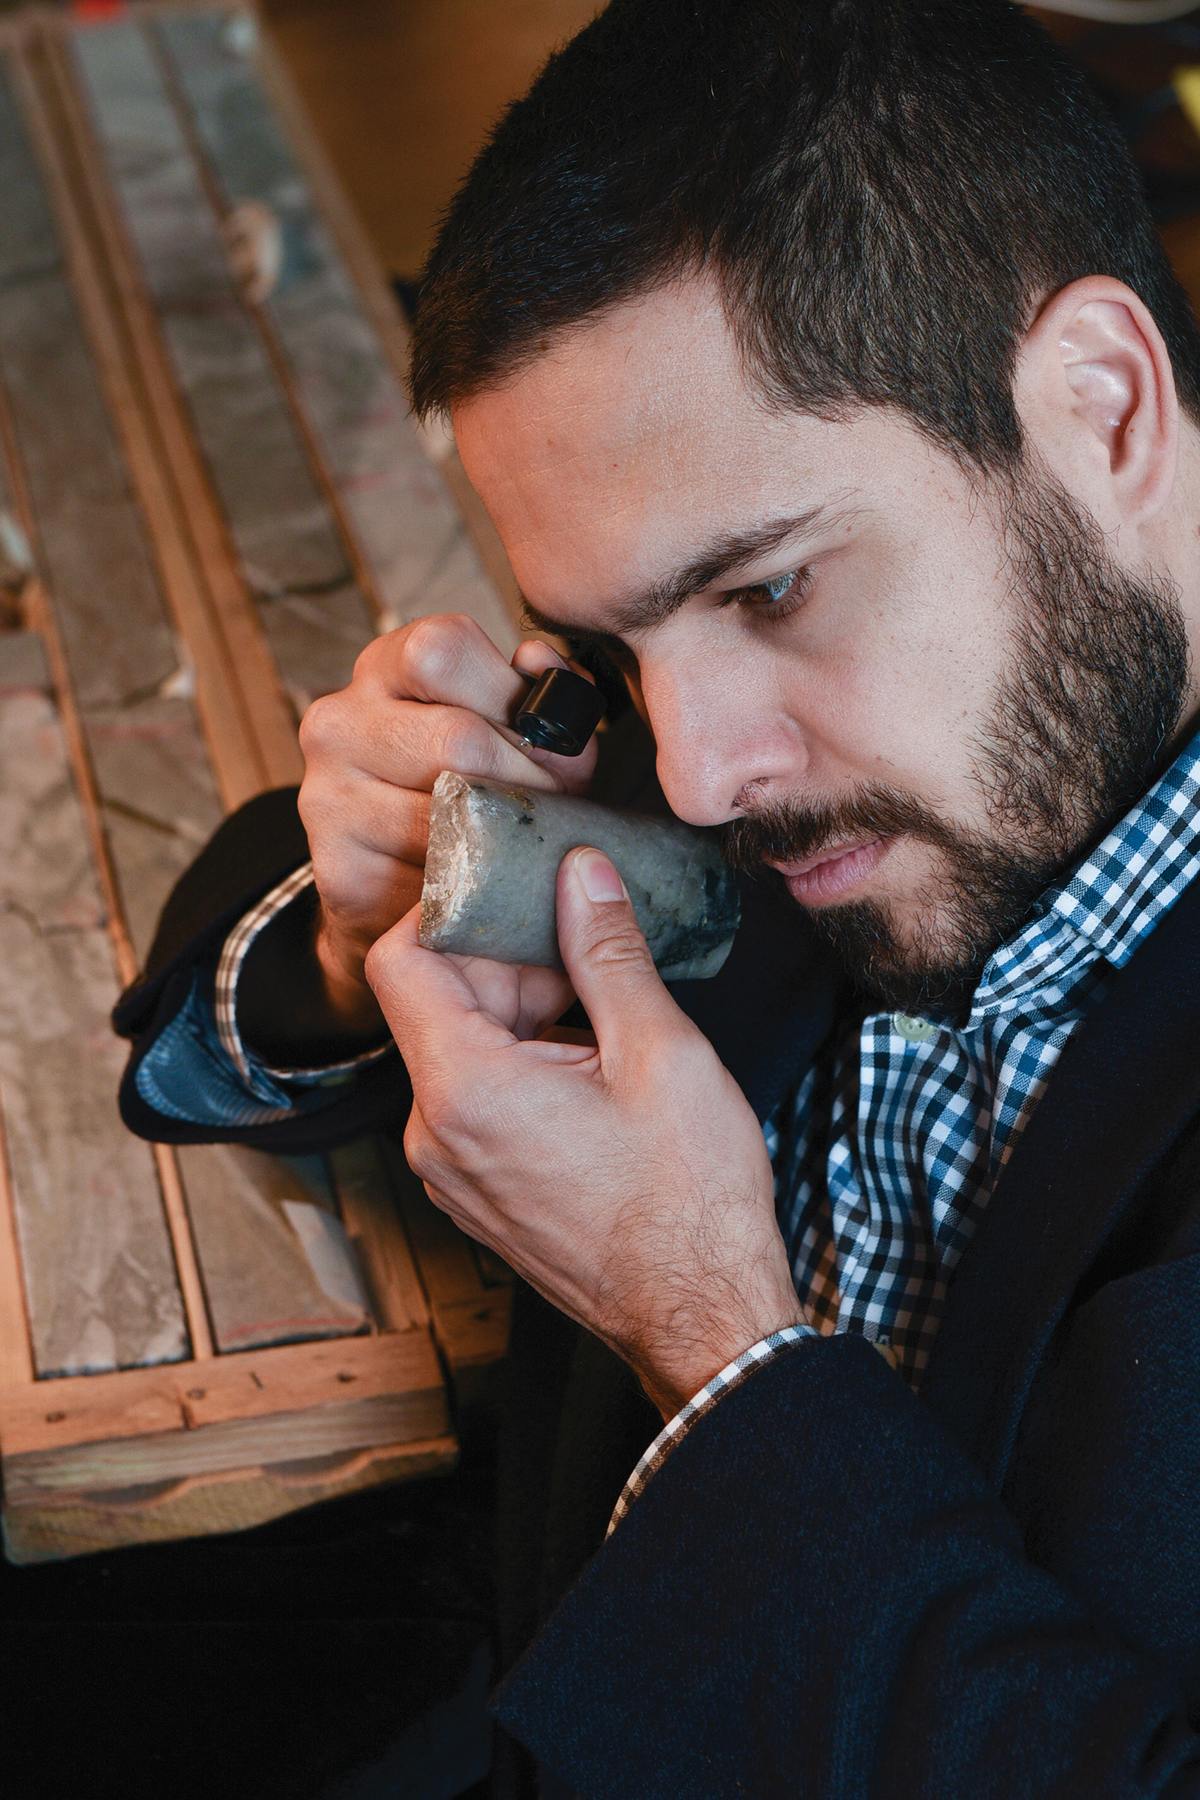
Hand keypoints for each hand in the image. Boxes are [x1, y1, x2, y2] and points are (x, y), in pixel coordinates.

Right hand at [297, 613, 598, 1035]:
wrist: (392, 884)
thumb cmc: (464, 785)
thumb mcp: (504, 721)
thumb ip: (536, 689)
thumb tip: (538, 664)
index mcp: (383, 669)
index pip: (443, 648)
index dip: (510, 693)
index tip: (544, 733)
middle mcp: (340, 722)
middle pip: (457, 738)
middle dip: (528, 777)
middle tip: (556, 804)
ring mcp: (328, 796)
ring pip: (447, 812)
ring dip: (507, 834)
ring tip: (524, 841)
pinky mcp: (337, 868)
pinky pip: (432, 873)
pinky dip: (474, 880)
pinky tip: (483, 876)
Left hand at [366, 847, 805, 1418]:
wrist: (703, 1317)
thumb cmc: (689, 1200)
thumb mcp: (660, 1051)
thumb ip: (606, 951)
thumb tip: (581, 875)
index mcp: (464, 1089)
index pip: (401, 959)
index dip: (448, 908)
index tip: (510, 885)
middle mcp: (434, 1134)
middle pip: (436, 1001)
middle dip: (508, 961)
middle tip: (589, 949)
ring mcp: (451, 1170)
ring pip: (459, 1048)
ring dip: (522, 1012)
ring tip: (608, 1016)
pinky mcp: (476, 1191)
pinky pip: (475, 1099)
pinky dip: (522, 1063)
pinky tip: (594, 1067)